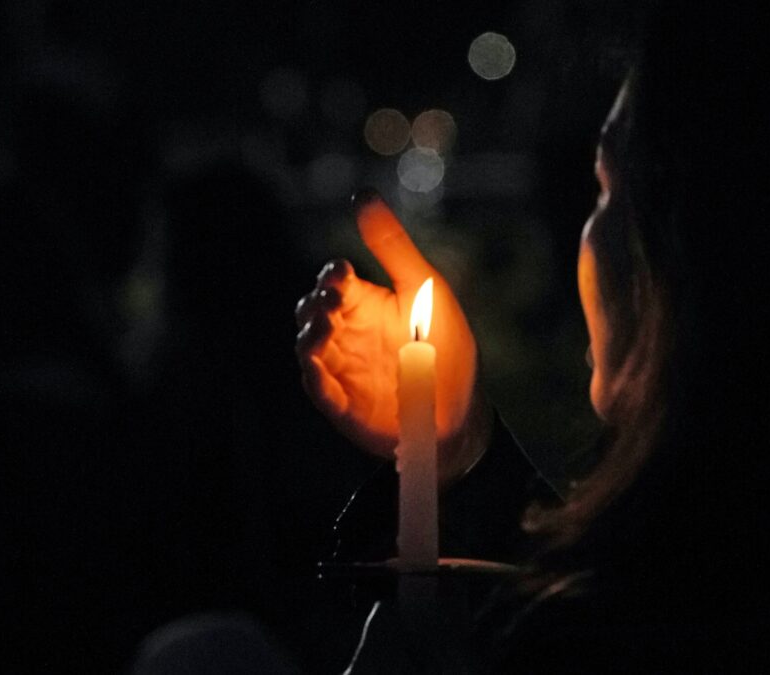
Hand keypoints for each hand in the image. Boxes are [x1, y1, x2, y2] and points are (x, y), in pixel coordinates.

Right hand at [295, 190, 489, 485]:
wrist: (462, 409)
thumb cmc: (445, 345)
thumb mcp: (424, 287)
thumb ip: (391, 245)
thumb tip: (361, 194)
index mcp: (363, 302)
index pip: (333, 280)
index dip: (332, 275)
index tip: (342, 273)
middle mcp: (345, 332)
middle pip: (310, 310)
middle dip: (316, 304)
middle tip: (332, 301)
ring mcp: (341, 368)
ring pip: (307, 347)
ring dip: (309, 336)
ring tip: (323, 329)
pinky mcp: (342, 403)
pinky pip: (319, 389)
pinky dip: (314, 378)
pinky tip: (318, 368)